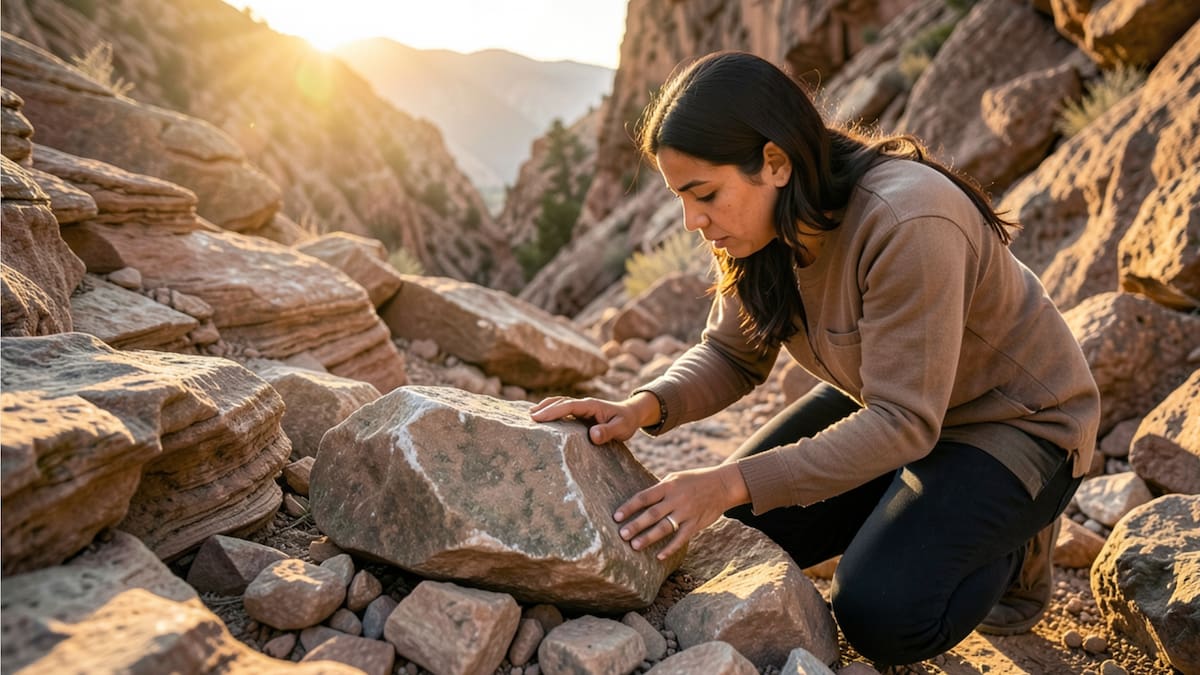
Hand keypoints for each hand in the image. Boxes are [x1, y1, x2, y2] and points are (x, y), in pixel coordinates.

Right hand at [529, 393, 657, 443]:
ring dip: (545, 407)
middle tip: (528, 418)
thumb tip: (593, 435)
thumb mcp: (622, 428)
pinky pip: (562, 410)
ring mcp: (581, 408)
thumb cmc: (626, 422)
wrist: (631, 414)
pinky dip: (551, 410)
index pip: (568, 406)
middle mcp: (584, 404)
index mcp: (591, 405)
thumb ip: (608, 432)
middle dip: (544, 408)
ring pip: (559, 404)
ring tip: (530, 416)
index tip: (538, 417)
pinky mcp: (579, 413)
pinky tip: (541, 417)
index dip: (553, 411)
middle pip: (560, 402)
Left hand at [613, 463, 750, 559]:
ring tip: (635, 546)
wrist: (723, 485)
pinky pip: (681, 538)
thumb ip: (659, 490)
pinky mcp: (696, 523)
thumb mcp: (675, 479)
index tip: (616, 516)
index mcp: (668, 486)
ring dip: (649, 537)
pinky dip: (670, 548)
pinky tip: (659, 556)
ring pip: (665, 527)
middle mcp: (676, 499)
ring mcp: (686, 512)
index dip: (629, 507)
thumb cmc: (694, 481)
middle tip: (621, 535)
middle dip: (636, 525)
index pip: (644, 497)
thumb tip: (638, 502)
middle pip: (652, 514)